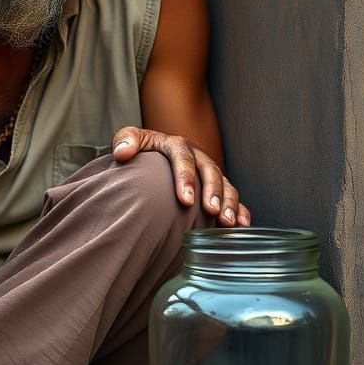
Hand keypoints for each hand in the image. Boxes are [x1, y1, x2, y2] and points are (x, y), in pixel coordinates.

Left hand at [111, 126, 250, 225]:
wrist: (152, 156)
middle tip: (212, 211)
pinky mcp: (217, 185)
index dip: (186, 177)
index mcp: (175, 145)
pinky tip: (241, 225)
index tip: (185, 200)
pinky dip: (239, 209)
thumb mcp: (131, 139)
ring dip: (229, 202)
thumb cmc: (141, 150)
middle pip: (210, 170)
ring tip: (228, 222)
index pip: (183, 157)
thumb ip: (125, 141)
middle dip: (213, 191)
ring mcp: (208, 171)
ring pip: (225, 184)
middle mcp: (196, 156)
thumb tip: (123, 152)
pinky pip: (233, 196)